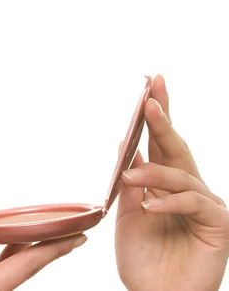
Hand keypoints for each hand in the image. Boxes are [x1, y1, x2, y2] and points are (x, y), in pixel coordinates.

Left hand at [116, 75, 228, 290]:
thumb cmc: (143, 259)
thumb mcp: (127, 214)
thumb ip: (130, 180)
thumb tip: (125, 143)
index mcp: (164, 183)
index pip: (160, 142)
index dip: (157, 114)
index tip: (151, 85)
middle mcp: (186, 188)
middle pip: (176, 146)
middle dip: (163, 118)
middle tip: (152, 94)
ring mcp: (204, 204)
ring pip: (180, 174)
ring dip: (152, 173)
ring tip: (129, 177)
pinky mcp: (218, 224)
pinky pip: (194, 202)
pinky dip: (168, 203)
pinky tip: (149, 208)